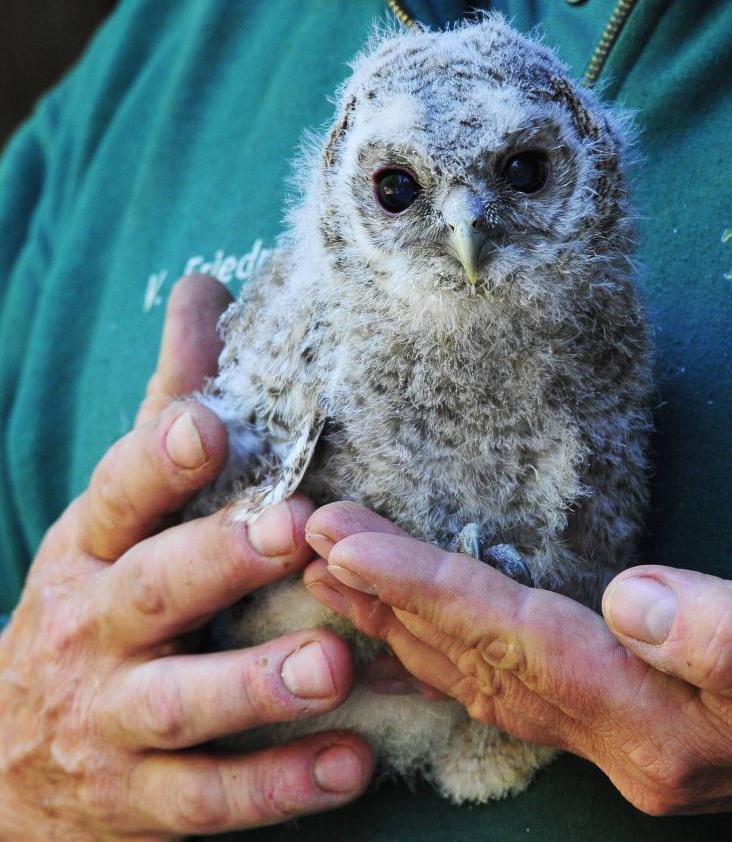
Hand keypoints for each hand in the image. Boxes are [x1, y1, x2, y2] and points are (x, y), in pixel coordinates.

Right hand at [0, 276, 372, 839]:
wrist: (3, 766)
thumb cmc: (95, 605)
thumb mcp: (115, 513)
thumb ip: (168, 408)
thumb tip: (208, 286)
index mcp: (92, 550)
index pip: (119, 495)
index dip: (158, 461)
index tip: (210, 425)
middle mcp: (94, 629)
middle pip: (153, 590)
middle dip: (218, 560)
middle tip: (295, 531)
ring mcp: (112, 719)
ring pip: (181, 701)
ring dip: (257, 682)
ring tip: (333, 664)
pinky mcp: (140, 800)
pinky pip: (211, 797)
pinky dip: (281, 786)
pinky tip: (352, 765)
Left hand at [302, 502, 731, 840]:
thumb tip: (634, 599)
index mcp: (673, 723)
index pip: (522, 645)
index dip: (426, 589)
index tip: (343, 533)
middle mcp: (636, 746)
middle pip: (484, 670)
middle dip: (386, 604)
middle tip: (300, 539)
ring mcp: (639, 744)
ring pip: (492, 685)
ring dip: (408, 629)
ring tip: (332, 574)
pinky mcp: (649, 723)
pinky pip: (527, 687)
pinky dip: (462, 650)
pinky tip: (427, 626)